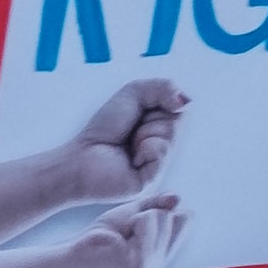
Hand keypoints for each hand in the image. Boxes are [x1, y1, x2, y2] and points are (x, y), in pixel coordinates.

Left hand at [0, 78, 187, 236]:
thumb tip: (186, 101)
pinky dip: (145, 149)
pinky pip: (162, 153)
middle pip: (179, 119)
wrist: (81, 157)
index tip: (141, 110)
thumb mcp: (134, 93)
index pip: (182, 107)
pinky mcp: (155, 180)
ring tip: (129, 145)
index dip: (162, 102)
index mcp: (162, 127)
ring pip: (171, 135)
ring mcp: (162, 164)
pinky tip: (131, 159)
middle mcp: (166, 145)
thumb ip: (164, 87)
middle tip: (132, 130)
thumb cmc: (104, 128)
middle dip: (152, 117)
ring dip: (146, 133)